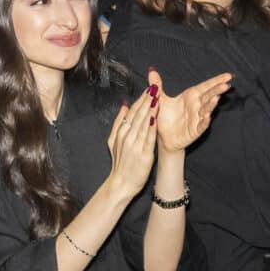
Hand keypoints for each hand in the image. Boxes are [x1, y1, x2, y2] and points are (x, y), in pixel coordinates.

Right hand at [105, 87, 159, 201]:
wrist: (121, 183)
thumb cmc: (120, 162)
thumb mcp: (112, 140)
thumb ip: (118, 122)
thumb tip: (124, 105)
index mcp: (121, 132)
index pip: (132, 111)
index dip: (141, 99)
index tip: (149, 88)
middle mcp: (127, 136)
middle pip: (139, 114)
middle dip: (147, 100)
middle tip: (155, 87)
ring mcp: (135, 145)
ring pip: (144, 123)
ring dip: (151, 109)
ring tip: (157, 97)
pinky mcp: (144, 154)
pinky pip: (148, 137)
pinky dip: (151, 126)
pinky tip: (155, 117)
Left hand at [149, 67, 231, 153]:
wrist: (162, 136)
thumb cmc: (164, 116)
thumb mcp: (160, 99)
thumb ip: (157, 86)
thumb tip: (151, 71)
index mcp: (191, 96)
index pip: (206, 86)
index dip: (216, 80)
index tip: (228, 75)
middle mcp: (196, 106)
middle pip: (209, 96)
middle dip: (217, 90)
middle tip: (226, 84)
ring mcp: (197, 118)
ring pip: (207, 109)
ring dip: (212, 104)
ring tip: (217, 98)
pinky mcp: (195, 130)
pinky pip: (201, 125)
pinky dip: (205, 121)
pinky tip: (207, 116)